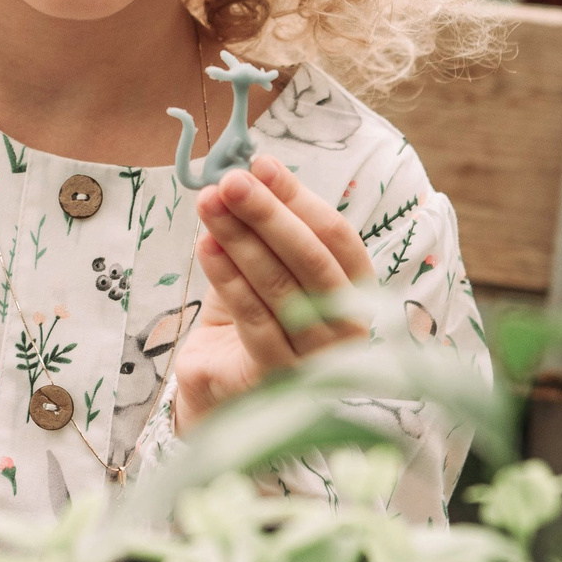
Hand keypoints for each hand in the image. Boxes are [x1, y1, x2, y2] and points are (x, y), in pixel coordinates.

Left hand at [171, 154, 373, 434]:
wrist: (222, 396)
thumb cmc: (252, 323)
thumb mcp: (265, 270)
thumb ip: (267, 230)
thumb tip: (252, 170)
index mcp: (356, 295)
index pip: (337, 238)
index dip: (299, 198)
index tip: (261, 165)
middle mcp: (347, 330)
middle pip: (312, 260)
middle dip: (269, 214)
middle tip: (231, 180)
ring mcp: (317, 361)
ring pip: (281, 287)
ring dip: (240, 239)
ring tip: (209, 204)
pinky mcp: (278, 381)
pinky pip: (253, 318)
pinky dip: (227, 277)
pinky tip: (205, 246)